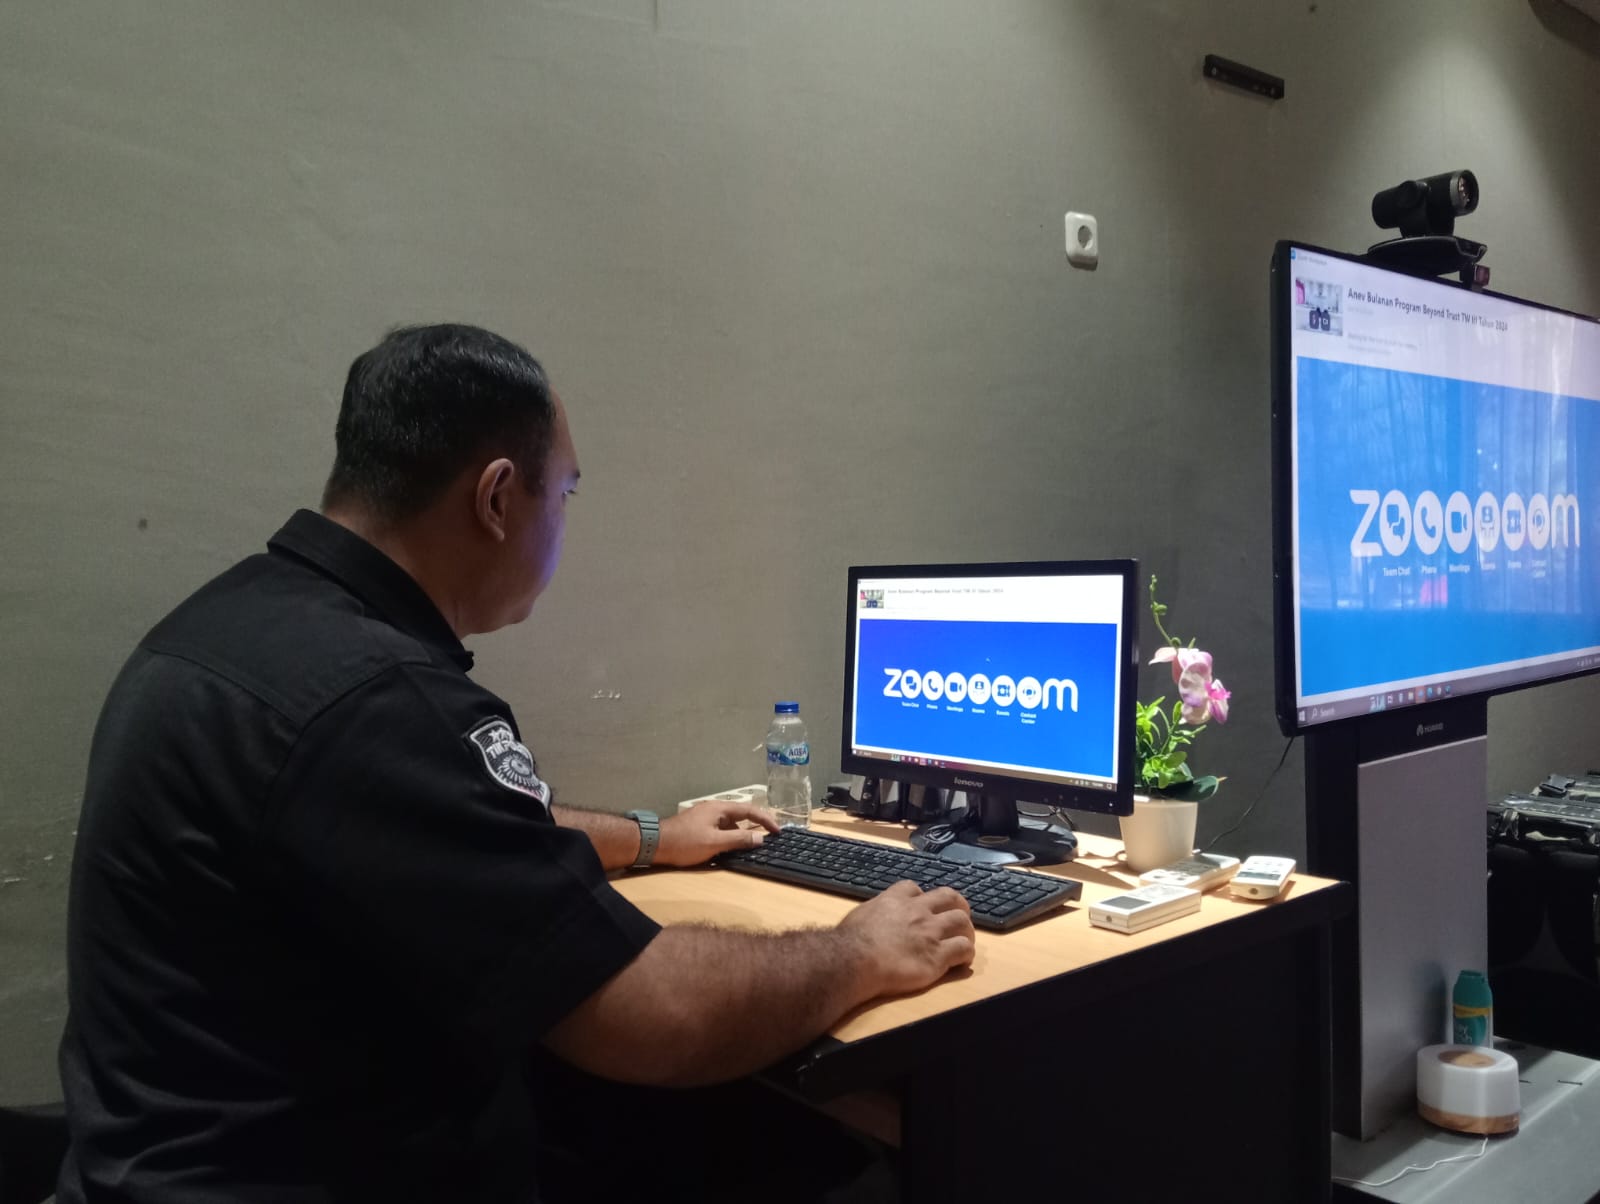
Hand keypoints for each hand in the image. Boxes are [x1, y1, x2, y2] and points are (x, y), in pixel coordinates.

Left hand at [655, 802, 780, 866]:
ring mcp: (705, 817)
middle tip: (768, 838)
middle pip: (740, 815)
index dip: (766, 820)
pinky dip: (729, 837)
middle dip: (755, 825)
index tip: (778, 831)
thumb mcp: (715, 843)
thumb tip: (761, 838)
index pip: (749, 810)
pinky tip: (730, 849)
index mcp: (719, 808)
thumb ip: (739, 839)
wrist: (655, 844)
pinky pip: (720, 829)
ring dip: (741, 833)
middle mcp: (714, 809)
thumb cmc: (685, 842)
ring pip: (730, 824)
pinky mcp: (698, 826)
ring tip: (751, 847)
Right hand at [838, 880, 974, 997]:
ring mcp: (931, 932)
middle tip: (959, 917)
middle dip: (958, 906)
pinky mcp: (938, 956)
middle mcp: (918, 911)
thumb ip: (875, 912)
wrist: (855, 960)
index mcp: (897, 899)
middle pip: (950, 898)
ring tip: (965, 940)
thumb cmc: (850, 941)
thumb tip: (874, 919)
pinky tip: (962, 960)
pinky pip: (963, 949)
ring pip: (962, 922)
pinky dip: (966, 953)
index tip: (924, 907)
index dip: (923, 897)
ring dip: (966, 930)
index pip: (917, 889)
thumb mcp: (861, 914)